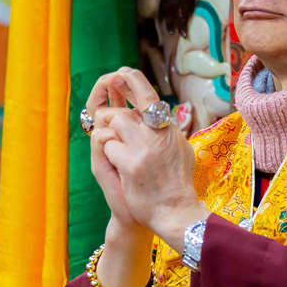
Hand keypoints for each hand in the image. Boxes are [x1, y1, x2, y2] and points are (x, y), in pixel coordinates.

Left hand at [95, 68, 207, 251]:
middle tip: (106, 121)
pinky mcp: (132, 163)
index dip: (131, 80)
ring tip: (117, 154)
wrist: (175, 213)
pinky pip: (108, 144)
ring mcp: (145, 147)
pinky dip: (108, 155)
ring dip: (108, 136)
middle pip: (124, 108)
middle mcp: (159, 133)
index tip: (120, 74)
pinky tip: (118, 168)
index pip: (149, 96)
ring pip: (113, 122)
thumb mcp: (180, 150)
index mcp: (169, 129)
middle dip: (110, 115)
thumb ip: (166, 131)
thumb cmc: (175, 184)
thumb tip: (158, 112)